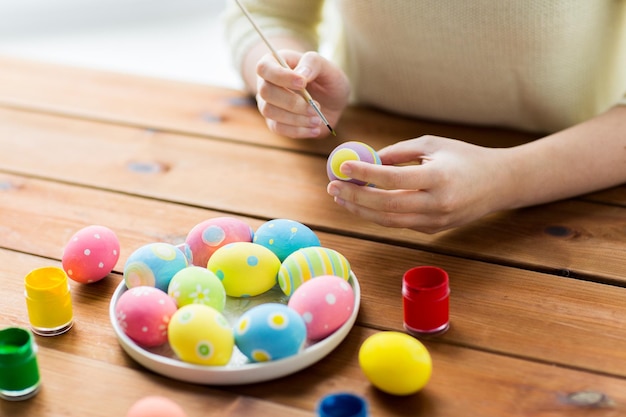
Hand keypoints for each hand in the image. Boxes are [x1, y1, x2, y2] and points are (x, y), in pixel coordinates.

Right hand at [255, 50, 349, 137]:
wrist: (331, 102)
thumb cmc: (327, 79)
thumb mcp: (327, 67)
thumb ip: (313, 63)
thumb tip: (301, 74)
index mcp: (275, 62)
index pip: (265, 68)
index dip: (281, 76)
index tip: (303, 83)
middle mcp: (266, 83)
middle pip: (265, 92)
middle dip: (292, 102)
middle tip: (316, 106)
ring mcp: (268, 103)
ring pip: (269, 112)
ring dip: (296, 118)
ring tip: (318, 119)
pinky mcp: (275, 121)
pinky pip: (278, 128)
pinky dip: (298, 130)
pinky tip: (315, 129)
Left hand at [326, 135, 515, 232]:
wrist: (499, 183)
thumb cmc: (464, 157)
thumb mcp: (433, 144)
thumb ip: (399, 152)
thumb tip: (367, 160)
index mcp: (438, 178)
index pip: (393, 179)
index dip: (365, 174)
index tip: (343, 166)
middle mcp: (437, 204)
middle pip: (386, 206)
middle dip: (355, 197)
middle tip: (333, 187)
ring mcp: (436, 221)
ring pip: (389, 221)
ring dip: (361, 210)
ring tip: (340, 197)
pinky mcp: (433, 230)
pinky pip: (399, 223)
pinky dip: (378, 214)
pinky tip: (362, 203)